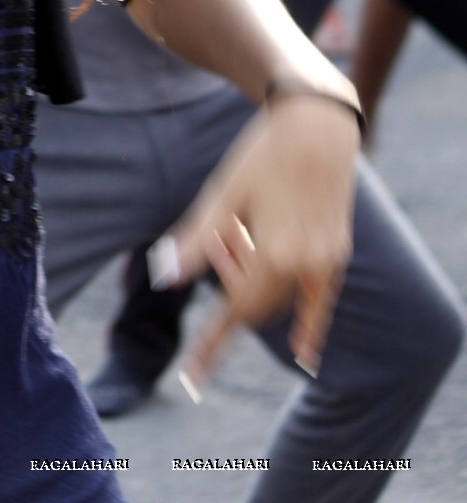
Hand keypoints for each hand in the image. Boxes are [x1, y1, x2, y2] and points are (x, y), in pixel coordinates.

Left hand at [151, 93, 357, 393]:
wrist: (316, 125)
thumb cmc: (261, 154)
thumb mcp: (223, 195)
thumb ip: (195, 241)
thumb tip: (164, 277)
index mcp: (273, 253)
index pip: (234, 314)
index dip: (211, 346)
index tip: (193, 378)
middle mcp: (304, 265)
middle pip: (255, 303)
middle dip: (230, 287)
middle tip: (222, 239)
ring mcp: (325, 261)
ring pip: (281, 297)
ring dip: (255, 284)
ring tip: (244, 232)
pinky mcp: (337, 253)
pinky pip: (319, 301)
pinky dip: (309, 324)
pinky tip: (305, 356)